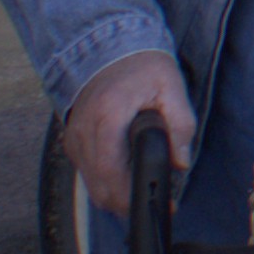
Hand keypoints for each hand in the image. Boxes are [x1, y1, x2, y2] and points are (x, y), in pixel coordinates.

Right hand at [63, 49, 195, 212]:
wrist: (110, 49)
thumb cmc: (142, 67)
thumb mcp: (171, 87)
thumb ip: (180, 125)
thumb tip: (180, 162)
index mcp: (108, 116)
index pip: (112, 173)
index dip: (136, 196)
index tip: (164, 202)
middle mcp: (84, 130)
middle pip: (100, 189)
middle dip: (130, 204)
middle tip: (161, 201)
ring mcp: (74, 138)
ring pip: (92, 187)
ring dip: (118, 197)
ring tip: (148, 190)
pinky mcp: (73, 142)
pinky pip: (88, 175)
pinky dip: (107, 184)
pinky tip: (129, 177)